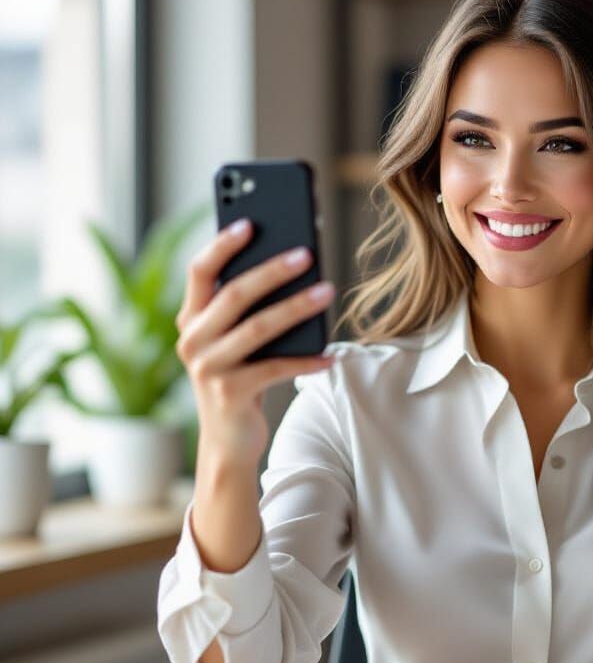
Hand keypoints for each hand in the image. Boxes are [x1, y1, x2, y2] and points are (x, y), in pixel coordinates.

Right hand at [175, 218, 335, 467]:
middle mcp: (192, 340)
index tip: (250, 222)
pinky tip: (331, 354)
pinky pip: (276, 368)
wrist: (227, 440)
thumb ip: (248, 310)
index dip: (222, 245)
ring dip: (297, 308)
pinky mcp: (230, 393)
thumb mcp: (236, 340)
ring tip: (328, 292)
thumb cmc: (240, 378)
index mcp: (190, 318)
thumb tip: (293, 266)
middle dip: (272, 270)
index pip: (199, 271)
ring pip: (258, 328)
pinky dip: (306, 361)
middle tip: (307, 253)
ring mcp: (208, 368)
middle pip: (233, 294)